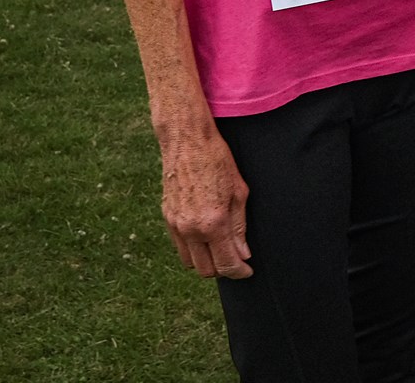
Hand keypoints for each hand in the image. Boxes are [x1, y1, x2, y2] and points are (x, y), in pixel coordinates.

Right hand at [158, 127, 252, 278]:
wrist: (187, 142)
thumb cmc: (218, 162)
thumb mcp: (239, 192)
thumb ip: (240, 227)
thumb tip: (243, 254)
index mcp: (212, 223)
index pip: (226, 264)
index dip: (239, 272)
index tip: (248, 271)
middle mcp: (190, 229)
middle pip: (205, 270)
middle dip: (223, 269)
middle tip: (236, 259)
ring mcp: (175, 225)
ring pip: (190, 262)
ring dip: (206, 261)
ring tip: (222, 249)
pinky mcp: (166, 218)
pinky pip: (179, 246)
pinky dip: (193, 248)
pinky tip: (206, 237)